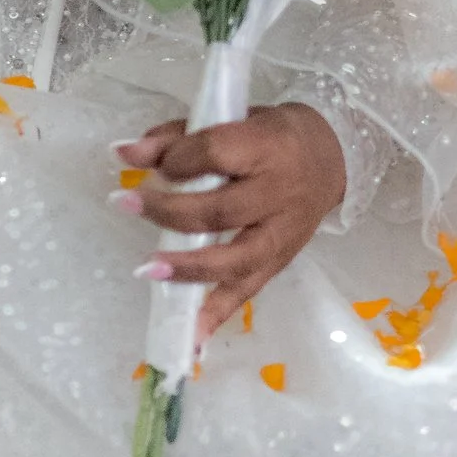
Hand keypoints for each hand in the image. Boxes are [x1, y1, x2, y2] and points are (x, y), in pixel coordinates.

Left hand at [113, 101, 346, 340]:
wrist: (332, 158)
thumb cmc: (270, 137)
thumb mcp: (229, 121)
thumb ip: (176, 138)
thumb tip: (123, 153)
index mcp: (266, 147)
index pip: (216, 153)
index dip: (178, 159)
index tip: (152, 161)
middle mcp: (278, 193)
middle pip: (220, 210)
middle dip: (168, 211)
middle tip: (124, 203)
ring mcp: (281, 234)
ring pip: (234, 258)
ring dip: (188, 268)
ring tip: (147, 269)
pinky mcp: (280, 262)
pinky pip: (247, 291)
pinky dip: (217, 314)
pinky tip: (190, 335)